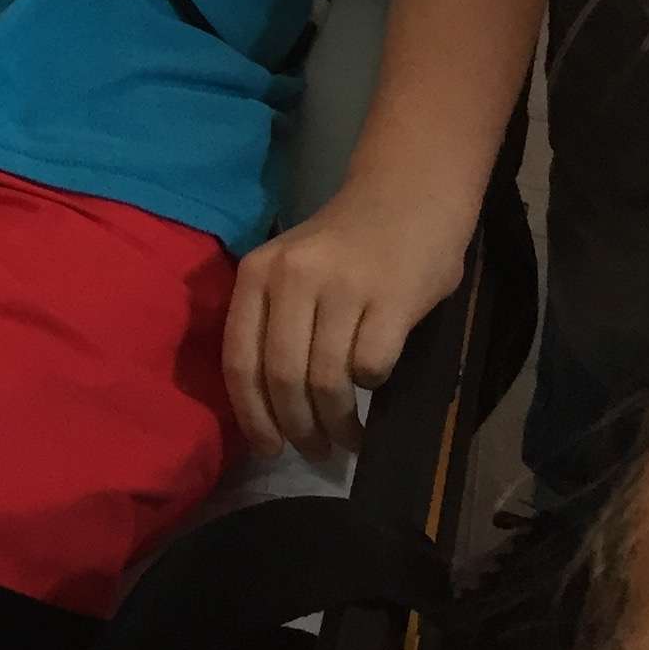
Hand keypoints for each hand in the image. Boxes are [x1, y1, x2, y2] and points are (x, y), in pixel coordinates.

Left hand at [223, 181, 469, 462]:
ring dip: (339, 424)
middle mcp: (292, 277)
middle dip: (299, 429)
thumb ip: (272, 323)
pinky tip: (376, 388)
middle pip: (283, 379)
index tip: (268, 449)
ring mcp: (342, 286)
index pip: (240, 360)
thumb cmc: (345, 244)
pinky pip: (371, 367)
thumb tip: (266, 409)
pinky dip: (372, 388)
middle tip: (316, 453)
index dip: (252, 415)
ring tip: (349, 438)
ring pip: (327, 381)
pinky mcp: (391, 299)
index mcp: (257, 273)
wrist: (408, 196)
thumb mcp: (290, 270)